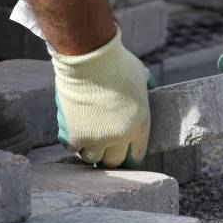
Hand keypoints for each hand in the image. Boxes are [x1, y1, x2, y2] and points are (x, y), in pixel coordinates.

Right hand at [50, 26, 151, 167]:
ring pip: (92, 158)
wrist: (90, 60)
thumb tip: (150, 81)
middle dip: (109, 157)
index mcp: (140, 125)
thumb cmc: (117, 63)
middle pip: (113, 162)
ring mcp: (97, 138)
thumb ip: (146, 83)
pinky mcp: (76, 135)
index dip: (130, 156)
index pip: (137, 154)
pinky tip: (72, 134)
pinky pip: (72, 148)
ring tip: (86, 142)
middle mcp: (120, 137)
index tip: (124, 155)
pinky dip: (72, 142)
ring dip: (89, 151)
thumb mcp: (140, 74)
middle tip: (102, 150)